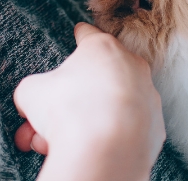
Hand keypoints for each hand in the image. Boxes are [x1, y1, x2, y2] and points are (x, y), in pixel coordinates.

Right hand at [14, 23, 165, 180]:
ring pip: (113, 104)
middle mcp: (131, 65)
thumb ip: (34, 88)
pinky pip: (129, 127)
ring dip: (89, 119)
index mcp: (102, 47)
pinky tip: (91, 150)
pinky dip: (112, 136)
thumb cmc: (69, 111)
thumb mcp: (33, 91)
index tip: (79, 34)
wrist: (104, 153)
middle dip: (72, 97)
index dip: (79, 36)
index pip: (89, 34)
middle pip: (98, 76)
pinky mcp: (155, 125)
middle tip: (49, 118)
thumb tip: (32, 99)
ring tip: (62, 142)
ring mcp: (147, 95)